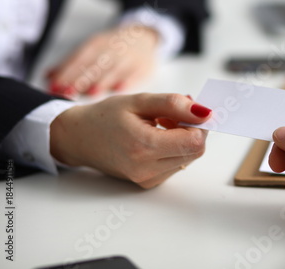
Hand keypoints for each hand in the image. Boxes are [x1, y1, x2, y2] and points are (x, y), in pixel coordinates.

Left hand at [47, 25, 159, 96]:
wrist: (144, 37)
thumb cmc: (113, 48)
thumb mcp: (92, 50)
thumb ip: (71, 65)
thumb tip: (47, 77)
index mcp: (95, 44)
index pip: (78, 59)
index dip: (66, 73)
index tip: (54, 87)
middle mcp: (111, 49)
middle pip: (93, 65)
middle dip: (80, 79)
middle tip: (66, 92)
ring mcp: (128, 57)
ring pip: (113, 69)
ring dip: (102, 81)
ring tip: (91, 92)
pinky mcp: (143, 66)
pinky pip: (134, 74)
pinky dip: (127, 81)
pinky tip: (119, 89)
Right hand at [50, 93, 211, 188]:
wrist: (79, 138)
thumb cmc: (105, 117)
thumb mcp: (140, 101)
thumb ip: (174, 104)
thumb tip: (205, 112)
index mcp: (144, 147)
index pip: (196, 141)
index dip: (199, 123)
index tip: (188, 110)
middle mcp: (147, 169)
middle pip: (196, 151)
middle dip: (192, 130)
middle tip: (170, 116)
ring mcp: (148, 179)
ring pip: (189, 158)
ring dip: (183, 139)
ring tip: (159, 126)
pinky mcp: (149, 183)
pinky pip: (176, 164)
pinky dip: (174, 149)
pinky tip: (156, 138)